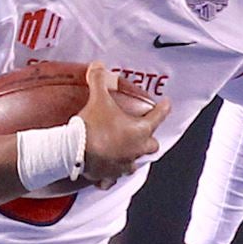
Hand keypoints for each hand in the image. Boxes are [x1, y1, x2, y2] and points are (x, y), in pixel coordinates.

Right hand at [77, 62, 170, 184]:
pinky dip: (110, 176)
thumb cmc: (93, 126)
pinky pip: (113, 178)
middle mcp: (135, 150)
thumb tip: (98, 65)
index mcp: (139, 131)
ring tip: (124, 151)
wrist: (75, 151)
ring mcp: (123, 165)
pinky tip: (106, 173)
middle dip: (148, 139)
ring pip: (134, 164)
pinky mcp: (108, 176)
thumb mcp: (98, 98)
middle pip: (151, 146)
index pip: (158, 117)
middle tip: (141, 132)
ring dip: (131, 157)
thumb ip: (99, 80)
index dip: (164, 108)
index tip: (167, 104)